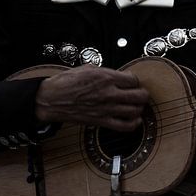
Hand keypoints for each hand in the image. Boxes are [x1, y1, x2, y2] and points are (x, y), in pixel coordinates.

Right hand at [35, 66, 150, 131]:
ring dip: (139, 108)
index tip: (132, 82)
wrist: (52, 99)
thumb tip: (118, 76)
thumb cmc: (66, 83)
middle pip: (139, 96)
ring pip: (135, 111)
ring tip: (137, 105)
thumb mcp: (88, 69)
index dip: (135, 81)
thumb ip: (106, 72)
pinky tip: (135, 120)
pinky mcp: (102, 121)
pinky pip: (124, 126)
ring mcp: (107, 109)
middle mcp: (109, 93)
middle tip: (140, 93)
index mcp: (106, 77)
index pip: (133, 79)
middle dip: (143, 94)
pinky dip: (134, 124)